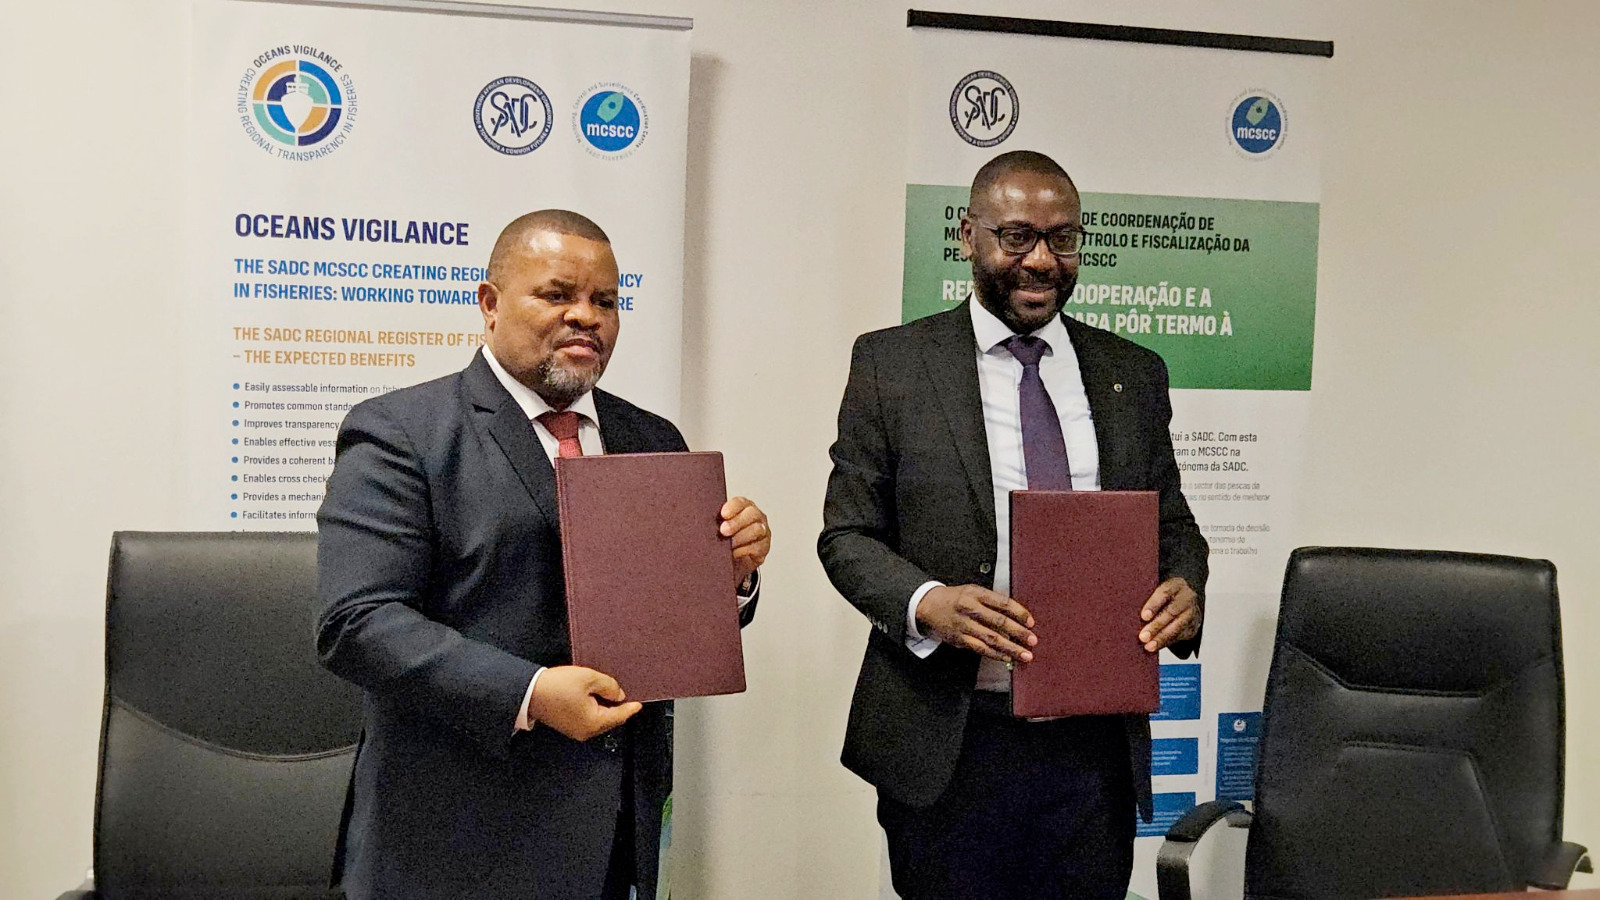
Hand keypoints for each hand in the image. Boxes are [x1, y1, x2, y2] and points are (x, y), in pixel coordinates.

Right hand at [526, 666, 641, 740]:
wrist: (529, 692)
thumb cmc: (554, 687)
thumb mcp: (588, 679)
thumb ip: (608, 686)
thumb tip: (618, 694)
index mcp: (593, 723)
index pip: (619, 716)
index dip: (630, 708)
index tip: (638, 704)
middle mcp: (585, 731)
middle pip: (610, 720)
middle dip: (618, 707)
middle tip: (623, 694)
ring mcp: (576, 730)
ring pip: (599, 719)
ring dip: (605, 707)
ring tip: (607, 692)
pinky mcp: (568, 726)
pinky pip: (588, 719)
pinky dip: (594, 709)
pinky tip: (593, 697)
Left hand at [719, 496, 770, 586]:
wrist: (731, 561)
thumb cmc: (722, 540)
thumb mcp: (716, 527)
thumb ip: (711, 521)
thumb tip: (692, 518)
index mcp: (743, 507)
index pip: (741, 502)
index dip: (733, 507)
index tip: (723, 514)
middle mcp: (755, 517)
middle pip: (752, 514)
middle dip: (737, 522)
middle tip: (723, 531)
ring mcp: (763, 532)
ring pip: (757, 529)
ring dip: (740, 537)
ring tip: (727, 545)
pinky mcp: (764, 548)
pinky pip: (758, 546)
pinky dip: (745, 550)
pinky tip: (734, 553)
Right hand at [915, 584, 1036, 663]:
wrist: (927, 605)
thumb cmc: (954, 598)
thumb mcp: (972, 591)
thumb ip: (992, 601)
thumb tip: (1016, 615)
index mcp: (976, 593)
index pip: (1003, 603)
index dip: (1019, 613)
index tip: (1030, 621)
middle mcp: (970, 608)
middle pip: (999, 622)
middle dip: (1019, 633)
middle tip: (1032, 640)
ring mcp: (964, 625)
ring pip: (991, 638)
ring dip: (1010, 648)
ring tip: (1024, 654)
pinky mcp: (959, 639)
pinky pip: (980, 648)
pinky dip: (995, 654)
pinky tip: (1006, 657)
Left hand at [1139, 577, 1200, 651]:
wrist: (1185, 599)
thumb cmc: (1163, 595)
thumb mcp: (1157, 590)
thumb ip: (1146, 596)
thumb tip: (1127, 611)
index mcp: (1175, 585)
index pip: (1164, 593)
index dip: (1154, 604)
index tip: (1143, 616)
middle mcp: (1186, 597)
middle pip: (1171, 612)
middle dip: (1156, 626)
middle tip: (1143, 637)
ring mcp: (1192, 612)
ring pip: (1177, 626)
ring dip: (1162, 638)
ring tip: (1149, 646)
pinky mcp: (1193, 626)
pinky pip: (1180, 636)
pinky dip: (1167, 642)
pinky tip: (1156, 646)